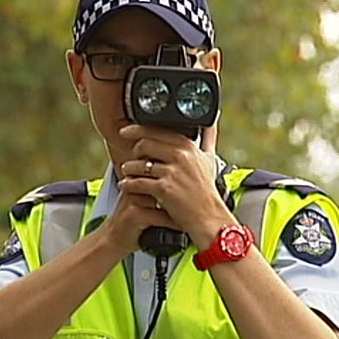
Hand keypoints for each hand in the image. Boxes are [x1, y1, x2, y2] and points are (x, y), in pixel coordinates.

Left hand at [117, 124, 231, 245]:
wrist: (209, 218)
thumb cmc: (207, 191)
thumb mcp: (210, 160)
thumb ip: (209, 138)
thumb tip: (212, 120)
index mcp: (189, 147)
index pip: (158, 130)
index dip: (137, 129)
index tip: (126, 131)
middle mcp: (181, 156)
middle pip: (145, 144)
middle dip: (133, 151)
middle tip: (130, 157)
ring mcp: (172, 173)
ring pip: (140, 164)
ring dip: (128, 168)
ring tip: (126, 171)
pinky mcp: (164, 189)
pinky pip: (139, 182)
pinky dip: (129, 183)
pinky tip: (126, 185)